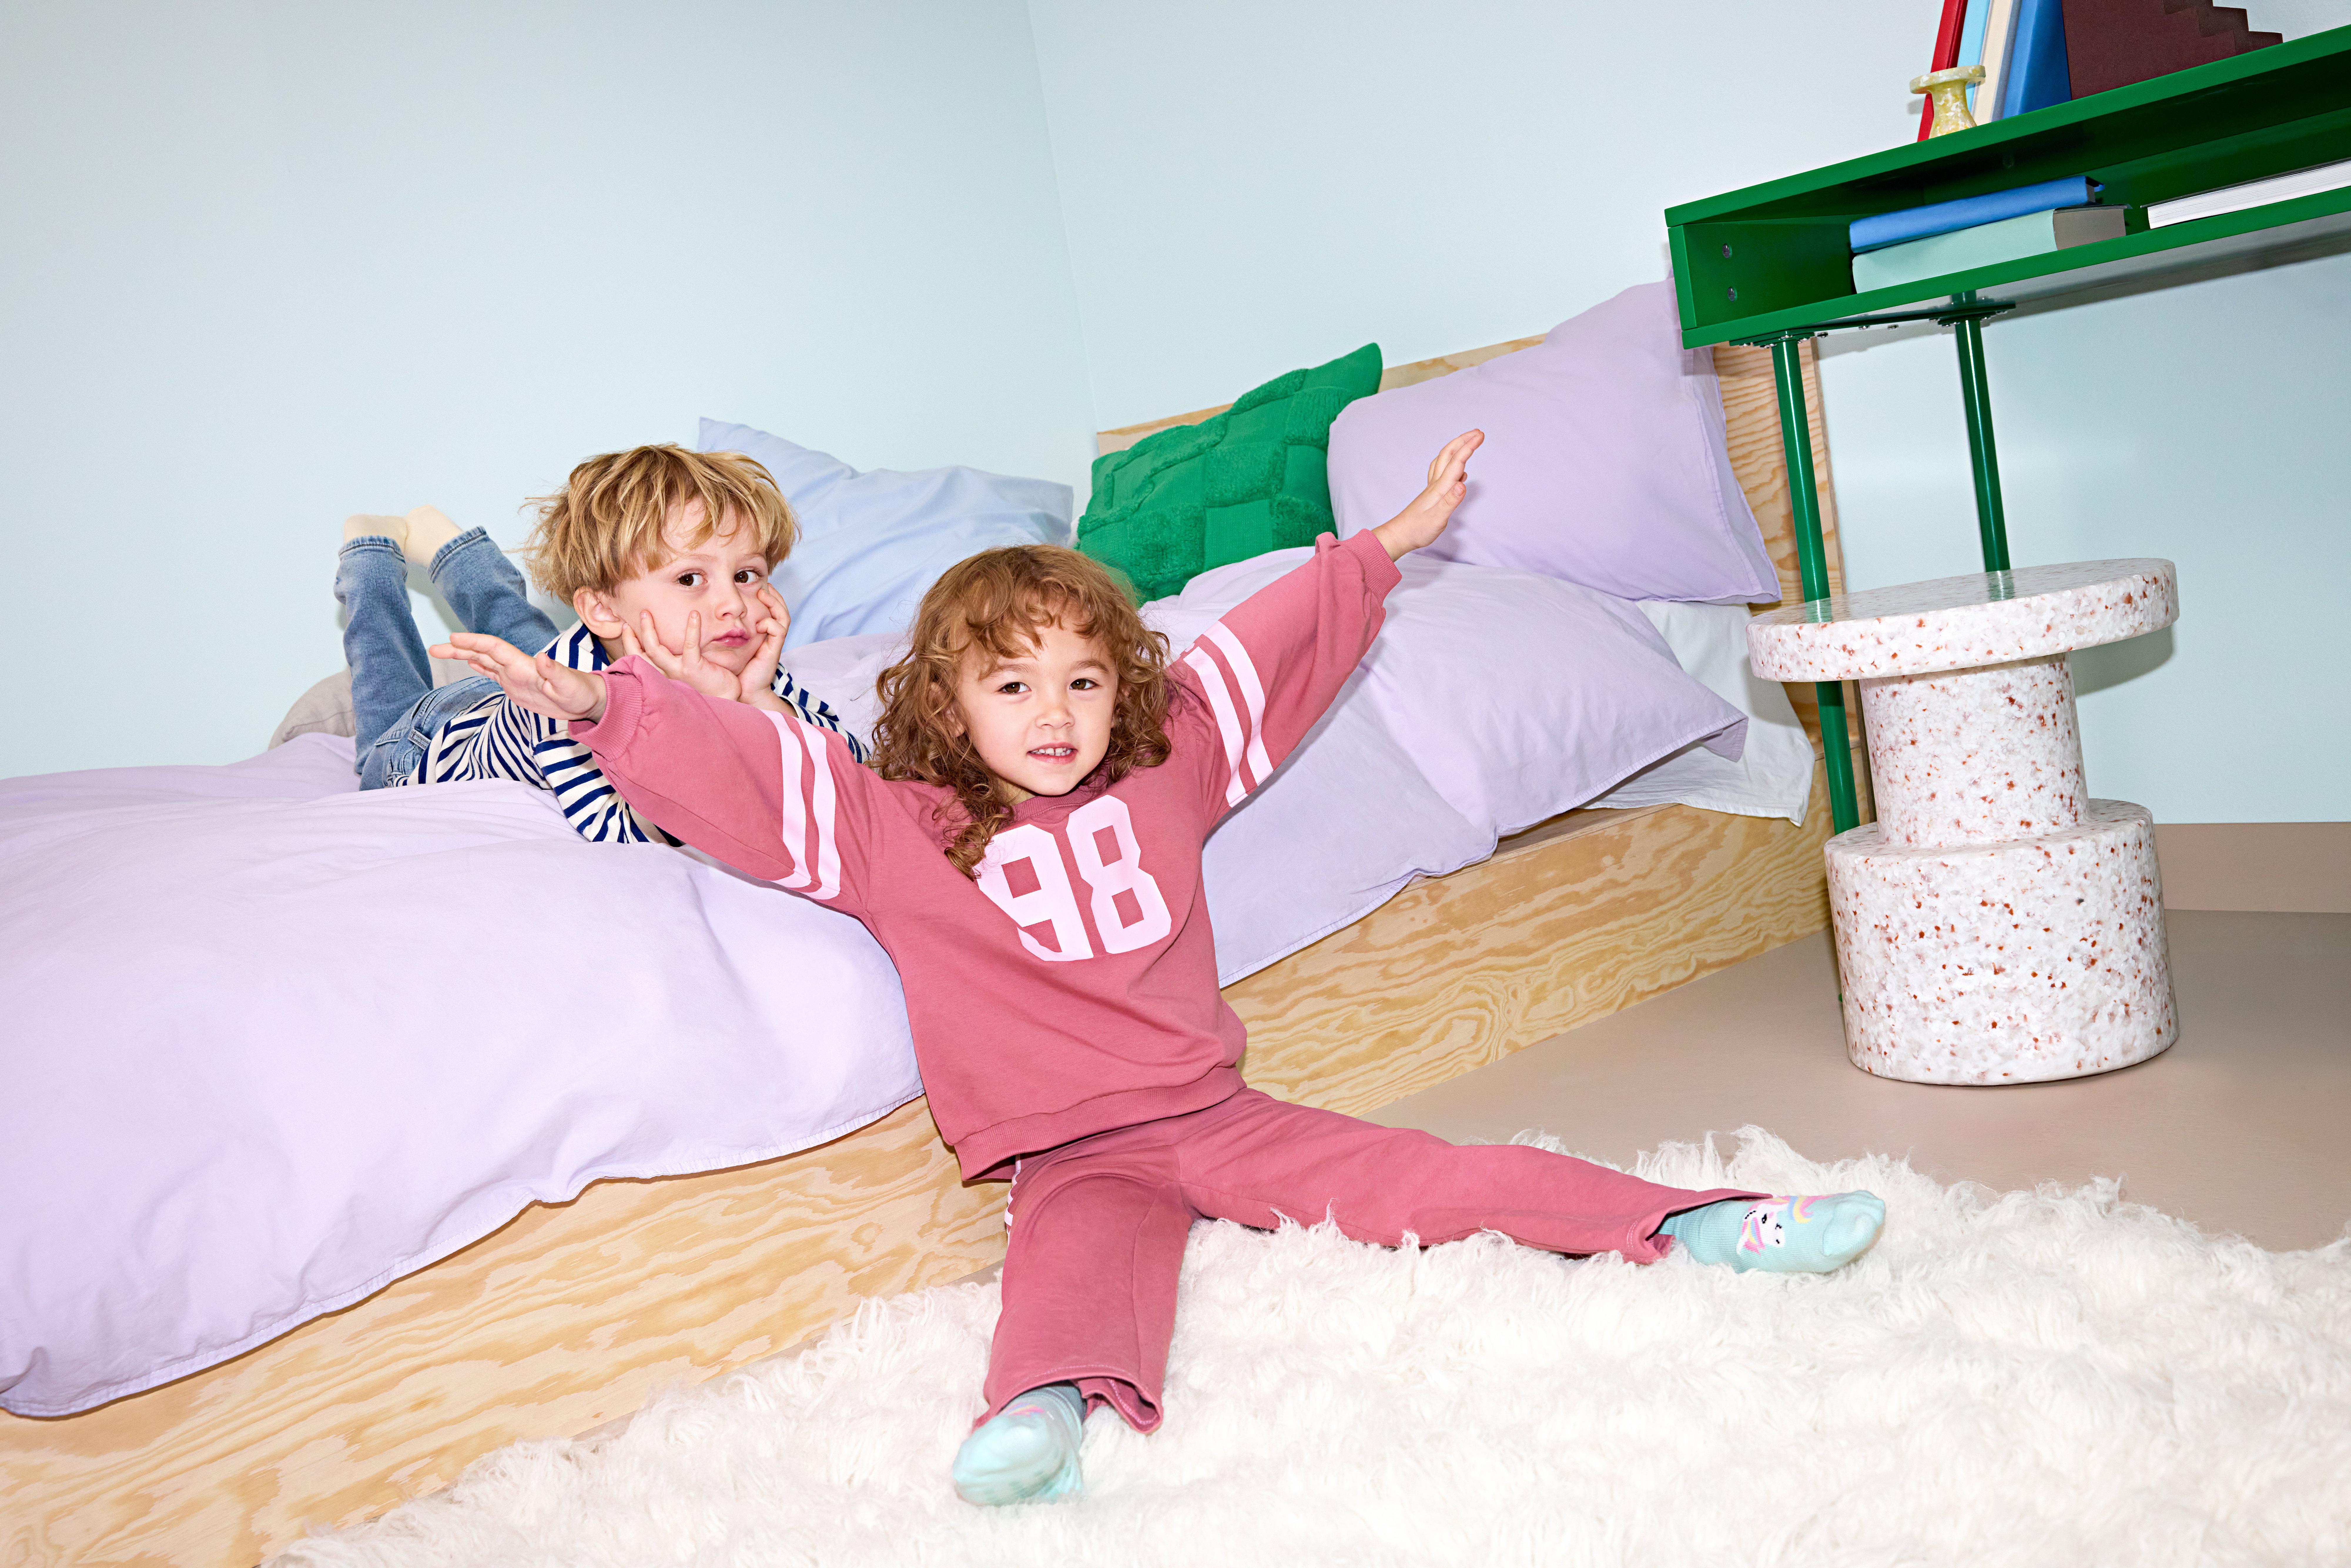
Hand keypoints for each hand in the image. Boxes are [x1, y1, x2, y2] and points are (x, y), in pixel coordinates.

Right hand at [434, 633, 606, 723]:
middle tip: (435, 647)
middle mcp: (516, 667)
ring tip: (440, 652)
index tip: (454, 639)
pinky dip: (478, 667)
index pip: (494, 648)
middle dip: (459, 649)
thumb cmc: (580, 692)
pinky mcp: (516, 686)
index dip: (474, 643)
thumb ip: (555, 672)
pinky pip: (492, 673)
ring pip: (483, 661)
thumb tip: (541, 657)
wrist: (587, 701)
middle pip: (483, 652)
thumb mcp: (569, 686)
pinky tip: (468, 663)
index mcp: (524, 665)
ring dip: (463, 656)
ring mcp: (514, 675)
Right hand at [617, 610, 740, 702]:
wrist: (725, 698)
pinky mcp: (693, 668)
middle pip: (640, 654)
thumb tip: (670, 640)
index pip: (639, 660)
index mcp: (661, 676)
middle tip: (639, 614)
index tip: (625, 627)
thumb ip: (673, 661)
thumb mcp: (683, 673)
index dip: (629, 644)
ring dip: (648, 630)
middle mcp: (665, 676)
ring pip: (655, 649)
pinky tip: (694, 614)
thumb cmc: (706, 685)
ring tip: (646, 613)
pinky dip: (692, 629)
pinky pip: (690, 645)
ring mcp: (677, 672)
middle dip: (633, 635)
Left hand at [734, 583, 792, 713]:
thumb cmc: (736, 671)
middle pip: (781, 611)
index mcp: (763, 635)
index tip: (758, 587)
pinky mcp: (774, 649)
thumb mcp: (730, 648)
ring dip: (775, 603)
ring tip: (764, 593)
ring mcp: (774, 643)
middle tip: (765, 585)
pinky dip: (771, 622)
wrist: (744, 691)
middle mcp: (771, 637)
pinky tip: (760, 623)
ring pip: (784, 617)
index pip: (771, 612)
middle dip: (775, 596)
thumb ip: (727, 634)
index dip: (768, 599)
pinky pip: (779, 629)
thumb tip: (712, 619)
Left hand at [1371, 429, 1482, 559]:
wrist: (1399, 535)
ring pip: (1444, 460)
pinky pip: (1441, 471)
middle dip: (1463, 441)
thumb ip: (1450, 501)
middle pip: (1449, 455)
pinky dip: (1451, 464)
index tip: (1480, 435)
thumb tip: (1462, 484)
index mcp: (1440, 488)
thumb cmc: (1417, 529)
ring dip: (1456, 448)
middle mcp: (1436, 484)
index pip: (1457, 462)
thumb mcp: (1437, 518)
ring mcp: (1432, 487)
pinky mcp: (1431, 493)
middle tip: (1478, 433)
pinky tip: (1458, 471)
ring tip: (1468, 443)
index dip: (1469, 447)